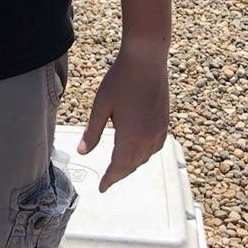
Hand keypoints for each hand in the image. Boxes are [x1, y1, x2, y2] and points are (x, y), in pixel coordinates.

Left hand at [77, 42, 169, 192]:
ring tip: (120, 167)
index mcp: (131, 136)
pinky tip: (139, 150)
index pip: (119, 166)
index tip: (102, 188)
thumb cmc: (121, 79)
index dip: (110, 179)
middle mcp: (148, 137)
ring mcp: (159, 130)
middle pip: (133, 164)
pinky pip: (156, 147)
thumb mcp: (101, 105)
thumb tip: (83, 151)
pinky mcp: (165, 121)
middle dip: (120, 174)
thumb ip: (92, 131)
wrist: (146, 60)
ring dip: (133, 165)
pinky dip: (145, 154)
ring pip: (146, 157)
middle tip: (108, 180)